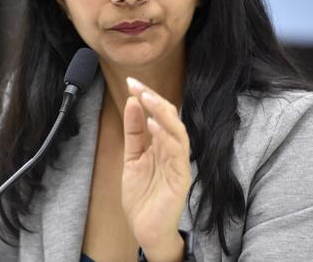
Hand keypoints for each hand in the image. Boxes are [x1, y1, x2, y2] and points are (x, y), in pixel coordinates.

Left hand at [122, 77, 190, 261]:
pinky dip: (165, 135)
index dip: (147, 97)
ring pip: (177, 129)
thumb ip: (134, 132)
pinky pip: (177, 151)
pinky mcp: (182, 176)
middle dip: (153, 98)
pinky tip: (152, 124)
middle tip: (137, 85)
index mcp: (162, 144)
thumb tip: (132, 103)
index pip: (158, 114)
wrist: (146, 230)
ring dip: (161, 112)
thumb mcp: (132, 158)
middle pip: (169, 117)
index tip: (131, 82)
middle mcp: (173, 150)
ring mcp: (179, 162)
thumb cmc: (142, 196)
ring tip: (146, 97)